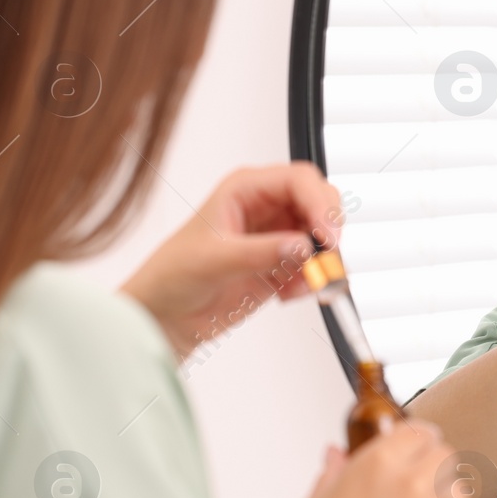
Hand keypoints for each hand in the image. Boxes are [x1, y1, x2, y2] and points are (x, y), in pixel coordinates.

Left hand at [118, 162, 345, 361]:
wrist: (166, 316)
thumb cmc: (174, 276)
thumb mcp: (214, 261)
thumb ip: (261, 253)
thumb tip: (303, 246)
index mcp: (246, 190)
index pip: (298, 181)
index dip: (321, 203)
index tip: (329, 235)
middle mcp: (266, 208)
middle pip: (320, 202)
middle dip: (329, 231)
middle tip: (330, 259)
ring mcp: (277, 236)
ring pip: (323, 236)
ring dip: (323, 262)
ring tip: (301, 285)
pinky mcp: (283, 264)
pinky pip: (316, 266)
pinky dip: (312, 282)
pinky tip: (286, 295)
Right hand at [263, 420, 476, 497]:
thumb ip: (336, 473)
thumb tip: (338, 456)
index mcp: (378, 464)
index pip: (420, 432)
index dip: (418, 442)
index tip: (417, 450)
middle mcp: (410, 485)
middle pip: (445, 456)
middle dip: (433, 469)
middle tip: (417, 489)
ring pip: (459, 491)